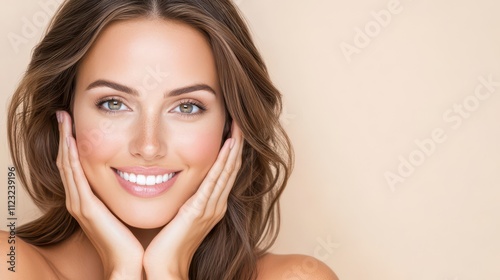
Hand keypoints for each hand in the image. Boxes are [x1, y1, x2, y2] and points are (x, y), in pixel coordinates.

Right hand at [56, 111, 143, 279]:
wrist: (129, 265)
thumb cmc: (130, 240)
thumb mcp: (122, 210)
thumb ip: (120, 194)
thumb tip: (136, 175)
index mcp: (86, 201)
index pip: (75, 166)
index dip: (72, 144)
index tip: (73, 123)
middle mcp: (78, 201)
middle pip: (66, 162)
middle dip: (64, 137)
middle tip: (63, 114)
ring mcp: (80, 205)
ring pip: (67, 166)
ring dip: (65, 141)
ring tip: (63, 120)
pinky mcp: (87, 209)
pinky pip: (76, 178)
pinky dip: (72, 158)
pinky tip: (72, 142)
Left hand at [143, 122, 243, 278]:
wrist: (165, 268)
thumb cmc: (168, 245)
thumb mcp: (180, 217)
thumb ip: (185, 201)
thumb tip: (182, 186)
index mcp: (212, 206)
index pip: (225, 173)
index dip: (231, 152)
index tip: (232, 131)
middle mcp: (216, 205)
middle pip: (232, 169)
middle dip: (237, 144)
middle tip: (240, 121)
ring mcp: (211, 207)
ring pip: (228, 171)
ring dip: (234, 148)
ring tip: (239, 128)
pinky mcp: (200, 210)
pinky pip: (215, 181)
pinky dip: (223, 162)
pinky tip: (228, 147)